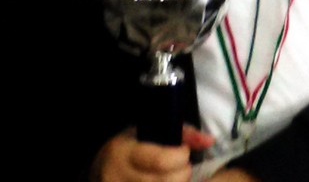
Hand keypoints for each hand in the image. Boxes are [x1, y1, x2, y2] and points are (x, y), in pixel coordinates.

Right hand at [92, 126, 214, 181]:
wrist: (98, 171)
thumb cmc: (129, 148)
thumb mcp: (147, 132)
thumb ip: (181, 133)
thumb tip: (209, 140)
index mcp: (123, 152)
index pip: (159, 160)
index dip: (180, 157)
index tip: (184, 152)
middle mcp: (118, 176)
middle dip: (182, 174)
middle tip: (183, 168)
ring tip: (175, 176)